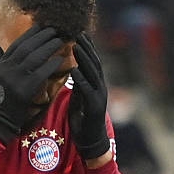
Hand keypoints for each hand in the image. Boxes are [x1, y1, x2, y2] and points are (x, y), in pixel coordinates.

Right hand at [0, 26, 65, 144]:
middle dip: (42, 37)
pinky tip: (60, 59)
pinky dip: (52, 64)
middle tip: (54, 30)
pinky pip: (42, 73)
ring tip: (60, 41)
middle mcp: (6, 70)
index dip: (30, 34)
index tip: (41, 26)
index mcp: (0, 66)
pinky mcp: (25, 90)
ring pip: (35, 57)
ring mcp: (15, 80)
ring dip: (49, 47)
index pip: (16, 45)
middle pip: (27, 48)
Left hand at [70, 33, 110, 159]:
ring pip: (93, 74)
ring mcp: (99, 96)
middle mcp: (100, 87)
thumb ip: (78, 84)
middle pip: (95, 63)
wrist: (90, 140)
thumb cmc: (82, 118)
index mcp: (95, 84)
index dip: (87, 48)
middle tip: (78, 34)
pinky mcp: (94, 107)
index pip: (92, 62)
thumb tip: (73, 70)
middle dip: (87, 48)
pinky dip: (81, 80)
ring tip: (75, 47)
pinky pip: (87, 91)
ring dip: (85, 59)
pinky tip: (74, 70)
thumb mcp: (79, 97)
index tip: (79, 34)